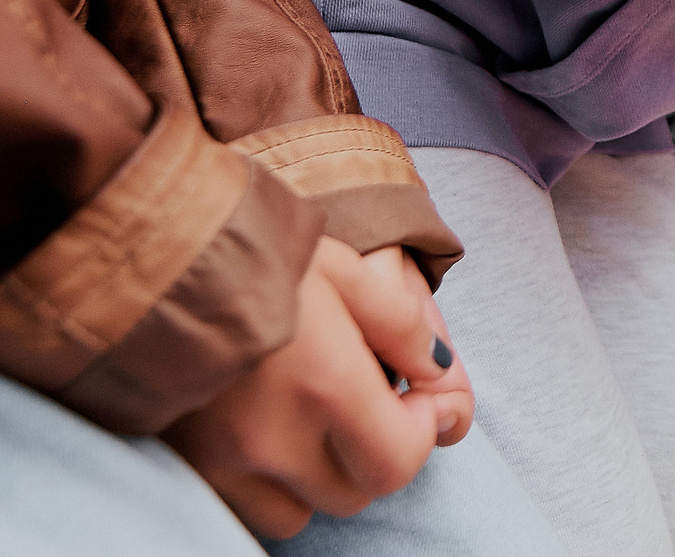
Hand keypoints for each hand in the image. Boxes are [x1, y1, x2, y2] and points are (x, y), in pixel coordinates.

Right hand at [165, 237, 462, 537]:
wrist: (144, 261)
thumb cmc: (253, 254)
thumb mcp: (345, 269)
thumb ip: (402, 326)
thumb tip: (439, 371)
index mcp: (325, 387)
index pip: (399, 462)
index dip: (423, 432)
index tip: (420, 395)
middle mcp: (274, 441)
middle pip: (356, 492)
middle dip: (378, 453)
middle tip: (372, 400)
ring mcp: (223, 463)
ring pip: (300, 511)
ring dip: (321, 476)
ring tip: (315, 417)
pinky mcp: (184, 469)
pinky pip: (246, 507)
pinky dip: (269, 483)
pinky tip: (269, 430)